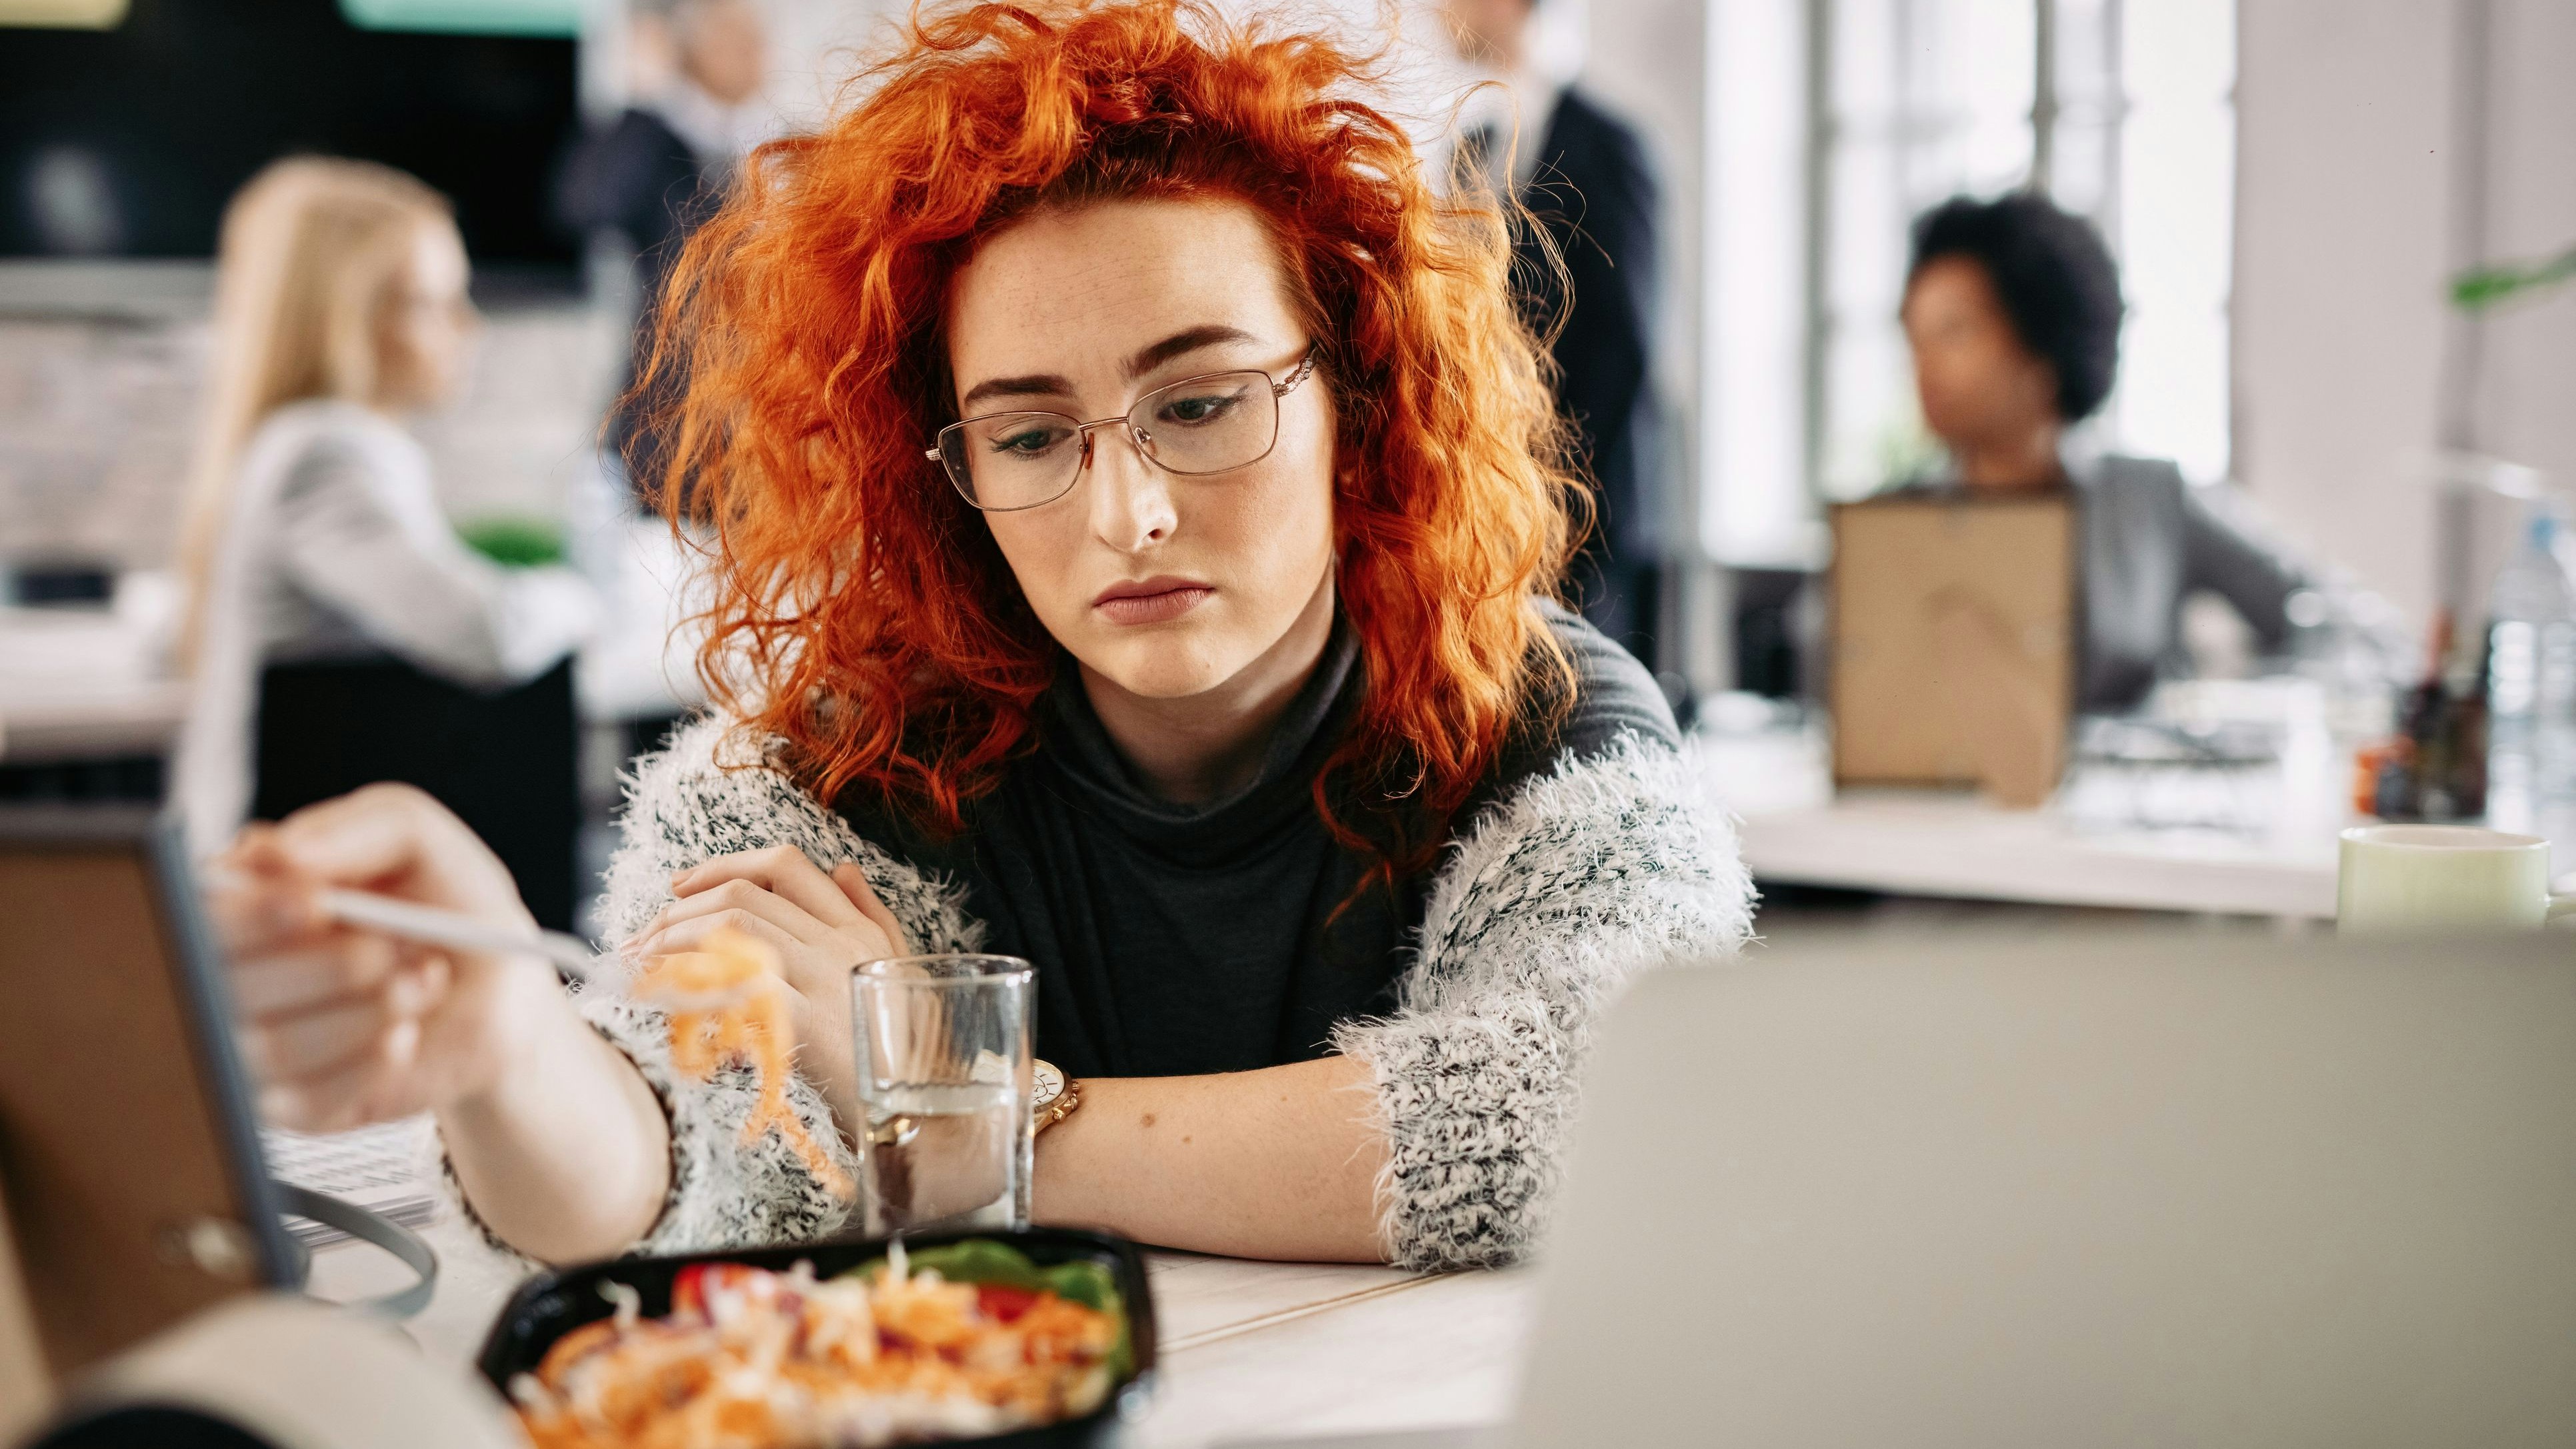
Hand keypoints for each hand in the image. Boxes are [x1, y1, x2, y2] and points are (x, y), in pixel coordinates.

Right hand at [210, 783, 569, 1133]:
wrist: (498, 983)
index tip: (317, 904)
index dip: (252, 915)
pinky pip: (306, 1101)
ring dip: (366, 1012)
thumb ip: (349, 832)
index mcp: (235, 900)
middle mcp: (226, 972)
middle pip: (226, 985)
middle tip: (395, 946)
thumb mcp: (413, 837)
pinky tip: (404, 1035)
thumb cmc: (440, 896)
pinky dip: (369, 1064)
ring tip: (422, 980)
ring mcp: (250, 1044)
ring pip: (271, 1047)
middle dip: (330, 965)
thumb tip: (273, 853)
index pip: (198, 915)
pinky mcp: (287, 1105)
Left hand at [635, 846, 910, 1137]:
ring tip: (642, 962)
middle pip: (744, 895)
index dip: (724, 864)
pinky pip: (732, 981)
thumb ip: (871, 914)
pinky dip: (688, 980)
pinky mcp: (802, 1020)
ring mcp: (822, 978)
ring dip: (674, 937)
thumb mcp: (897, 968)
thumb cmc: (903, 1047)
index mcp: (856, 928)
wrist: (924, 1109)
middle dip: (679, 908)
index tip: (680, 884)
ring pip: (732, 927)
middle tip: (643, 935)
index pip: (785, 865)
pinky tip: (664, 994)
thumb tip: (843, 867)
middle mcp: (839, 942)